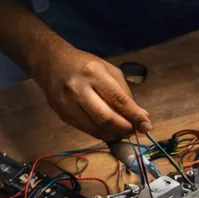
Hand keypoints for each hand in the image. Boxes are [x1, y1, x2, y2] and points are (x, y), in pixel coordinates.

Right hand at [33, 46, 151, 140]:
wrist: (51, 63)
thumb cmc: (84, 65)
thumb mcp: (108, 70)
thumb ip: (125, 93)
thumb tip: (141, 116)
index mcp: (94, 74)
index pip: (118, 100)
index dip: (134, 116)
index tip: (147, 126)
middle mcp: (79, 89)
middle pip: (106, 118)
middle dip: (124, 129)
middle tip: (134, 131)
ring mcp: (68, 104)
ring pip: (95, 128)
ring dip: (113, 134)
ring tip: (123, 132)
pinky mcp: (63, 115)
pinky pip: (86, 130)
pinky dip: (101, 133)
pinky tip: (109, 131)